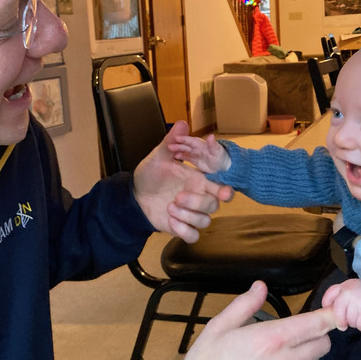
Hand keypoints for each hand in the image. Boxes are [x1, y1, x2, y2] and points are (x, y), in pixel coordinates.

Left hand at [134, 121, 232, 242]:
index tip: (224, 191)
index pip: (220, 186)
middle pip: (214, 205)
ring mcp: (190, 214)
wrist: (134, 197)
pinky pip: (194, 236)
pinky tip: (170, 221)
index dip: (226, 190)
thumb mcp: (158, 157)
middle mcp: (197, 197)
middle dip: (197, 202)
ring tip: (169, 208)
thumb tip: (182, 123)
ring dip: (189, 216)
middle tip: (177, 197)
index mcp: (197, 180)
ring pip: (205, 221)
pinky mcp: (181, 228)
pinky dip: (184, 231)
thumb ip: (170, 142)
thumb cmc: (150, 176)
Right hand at [167, 133, 230, 173]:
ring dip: (177, 150)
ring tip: (170, 151)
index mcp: (202, 144)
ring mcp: (195, 154)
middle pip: (186, 145)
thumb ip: (212, 144)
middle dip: (178, 145)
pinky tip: (174, 157)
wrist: (223, 167)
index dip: (184, 139)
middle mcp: (197, 148)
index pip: (191, 140)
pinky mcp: (194, 160)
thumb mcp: (217, 151)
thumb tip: (211, 136)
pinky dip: (180, 156)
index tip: (176, 138)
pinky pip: (186, 157)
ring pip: (184, 150)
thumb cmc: (221, 157)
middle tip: (169, 146)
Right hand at [182, 281, 335, 359]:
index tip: (334, 312)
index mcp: (271, 338)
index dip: (329, 316)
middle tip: (296, 336)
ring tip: (286, 359)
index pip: (316, 324)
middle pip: (322, 344)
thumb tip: (261, 287)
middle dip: (314, 336)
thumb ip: (245, 304)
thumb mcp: (219, 326)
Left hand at [321, 278, 360, 331]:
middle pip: (345, 319)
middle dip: (349, 320)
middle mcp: (352, 297)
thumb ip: (332, 294)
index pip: (335, 308)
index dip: (338, 319)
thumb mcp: (345, 285)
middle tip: (355, 315)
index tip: (341, 324)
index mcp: (344, 290)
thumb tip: (324, 306)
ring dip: (358, 323)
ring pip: (354, 324)